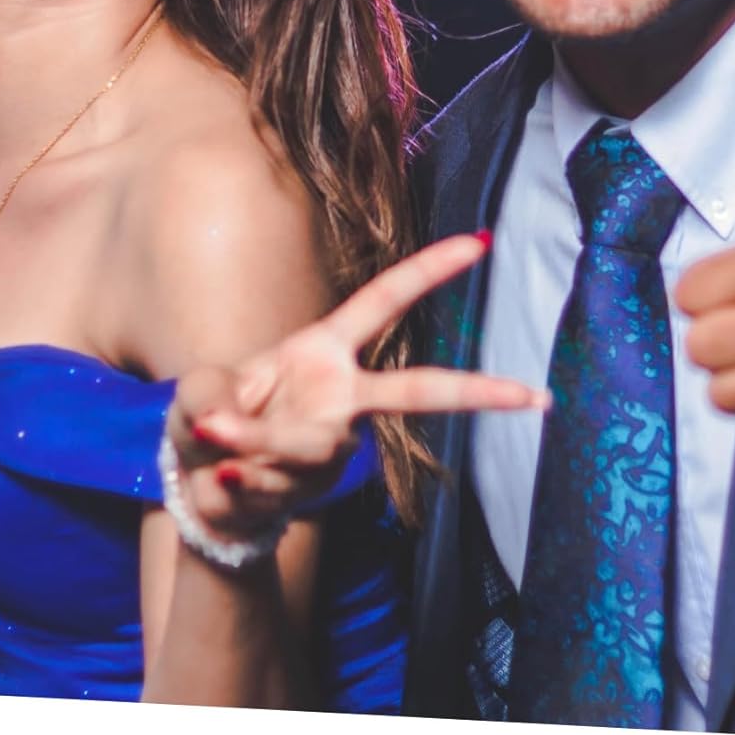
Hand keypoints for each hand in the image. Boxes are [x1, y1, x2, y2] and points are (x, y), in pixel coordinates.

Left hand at [165, 232, 547, 537]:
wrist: (204, 491)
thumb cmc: (212, 418)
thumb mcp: (198, 394)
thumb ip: (211, 400)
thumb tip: (223, 426)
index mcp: (324, 348)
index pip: (384, 300)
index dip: (430, 269)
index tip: (479, 243)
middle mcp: (343, 392)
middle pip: (420, 390)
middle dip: (479, 392)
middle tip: (536, 396)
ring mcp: (338, 441)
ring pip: (313, 445)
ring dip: (255, 449)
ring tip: (219, 450)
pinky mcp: (319, 481)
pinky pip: (283, 478)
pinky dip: (245, 480)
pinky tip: (228, 482)